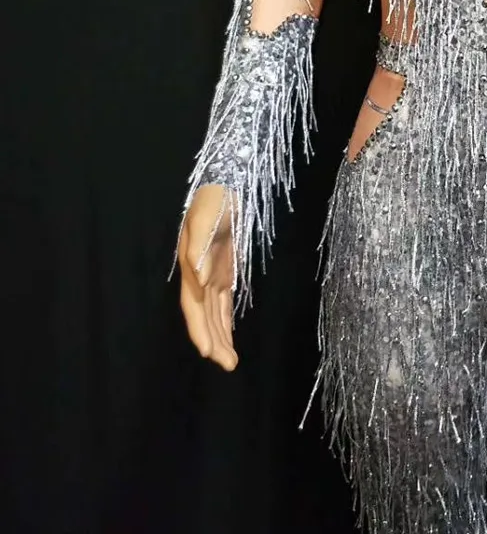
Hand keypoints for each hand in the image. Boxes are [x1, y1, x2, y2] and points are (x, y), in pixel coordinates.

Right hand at [178, 184, 238, 370]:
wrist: (224, 187)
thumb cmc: (213, 200)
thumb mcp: (205, 219)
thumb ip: (199, 249)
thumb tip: (201, 280)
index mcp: (190, 267)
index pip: (194, 306)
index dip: (199, 329)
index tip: (207, 352)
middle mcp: (199, 276)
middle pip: (204, 316)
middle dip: (213, 341)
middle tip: (228, 365)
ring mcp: (211, 275)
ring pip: (214, 313)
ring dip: (220, 337)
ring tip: (230, 361)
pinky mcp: (224, 271)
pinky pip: (224, 303)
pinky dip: (225, 321)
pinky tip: (228, 337)